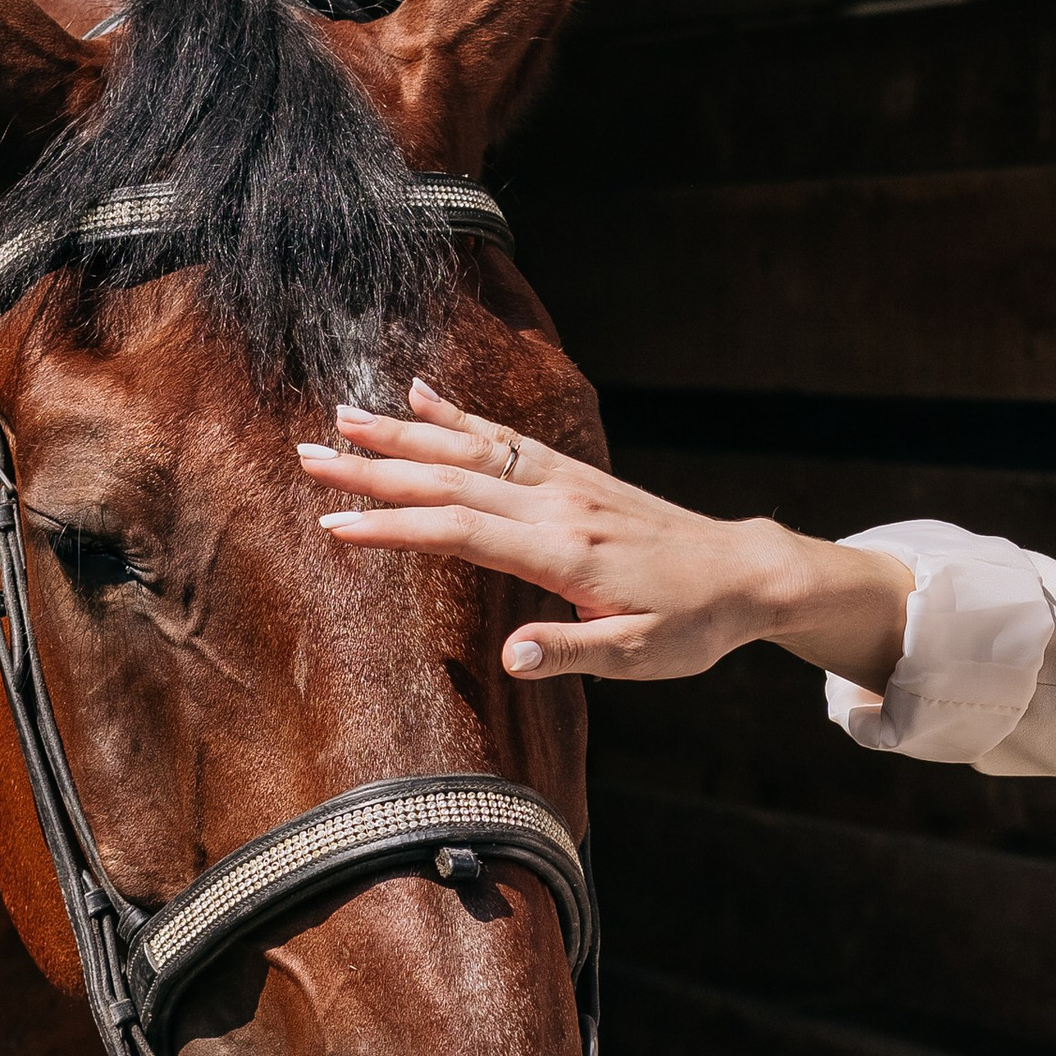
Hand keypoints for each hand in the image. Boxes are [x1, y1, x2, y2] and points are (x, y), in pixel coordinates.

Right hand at [297, 381, 913, 686]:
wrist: (747, 574)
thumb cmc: (693, 624)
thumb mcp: (639, 657)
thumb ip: (572, 652)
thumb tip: (508, 660)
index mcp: (564, 552)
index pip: (462, 532)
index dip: (395, 528)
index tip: (334, 527)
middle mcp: (559, 504)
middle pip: (452, 480)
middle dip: (376, 471)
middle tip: (309, 458)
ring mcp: (566, 483)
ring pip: (472, 449)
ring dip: (404, 434)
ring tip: (342, 417)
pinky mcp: (574, 475)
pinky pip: (507, 438)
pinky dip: (458, 415)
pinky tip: (419, 395)